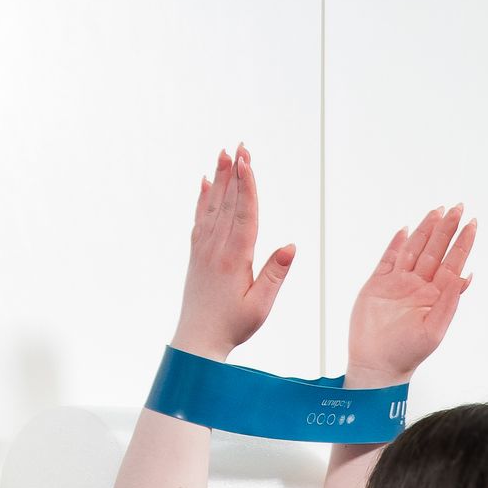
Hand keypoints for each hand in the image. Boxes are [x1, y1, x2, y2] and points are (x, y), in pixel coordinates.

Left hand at [173, 145, 295, 357]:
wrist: (197, 341)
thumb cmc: (233, 326)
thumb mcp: (261, 305)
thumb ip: (275, 273)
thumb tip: (290, 246)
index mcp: (234, 258)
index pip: (244, 213)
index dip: (247, 185)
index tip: (247, 160)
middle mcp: (216, 248)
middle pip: (227, 202)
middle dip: (234, 172)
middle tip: (239, 145)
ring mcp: (203, 249)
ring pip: (212, 206)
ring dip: (219, 178)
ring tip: (222, 154)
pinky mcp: (196, 255)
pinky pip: (200, 219)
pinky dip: (202, 198)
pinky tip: (204, 183)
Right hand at [346, 207, 477, 384]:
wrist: (376, 365)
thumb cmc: (406, 354)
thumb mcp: (434, 331)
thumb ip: (448, 303)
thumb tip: (464, 277)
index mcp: (435, 296)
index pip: (453, 262)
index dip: (462, 243)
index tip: (472, 224)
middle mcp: (419, 286)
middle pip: (435, 250)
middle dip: (447, 229)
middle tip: (458, 208)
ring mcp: (398, 283)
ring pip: (414, 249)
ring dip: (426, 231)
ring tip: (437, 211)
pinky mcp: (378, 284)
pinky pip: (389, 258)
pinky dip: (397, 244)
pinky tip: (406, 231)